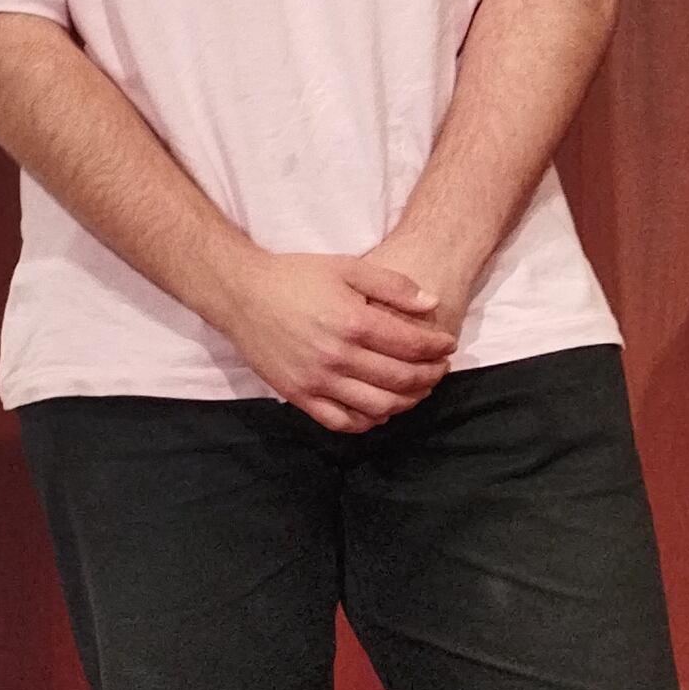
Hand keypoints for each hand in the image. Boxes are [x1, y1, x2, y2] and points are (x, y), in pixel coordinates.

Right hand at [207, 250, 453, 434]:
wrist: (241, 294)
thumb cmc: (295, 277)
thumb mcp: (347, 267)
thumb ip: (393, 286)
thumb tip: (432, 305)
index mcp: (353, 323)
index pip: (411, 345)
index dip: (437, 347)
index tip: (447, 344)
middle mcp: (337, 357)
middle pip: (401, 379)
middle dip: (430, 375)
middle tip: (439, 368)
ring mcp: (317, 381)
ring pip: (378, 406)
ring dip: (406, 402)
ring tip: (416, 390)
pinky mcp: (299, 395)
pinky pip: (341, 422)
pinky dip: (368, 421)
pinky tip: (379, 409)